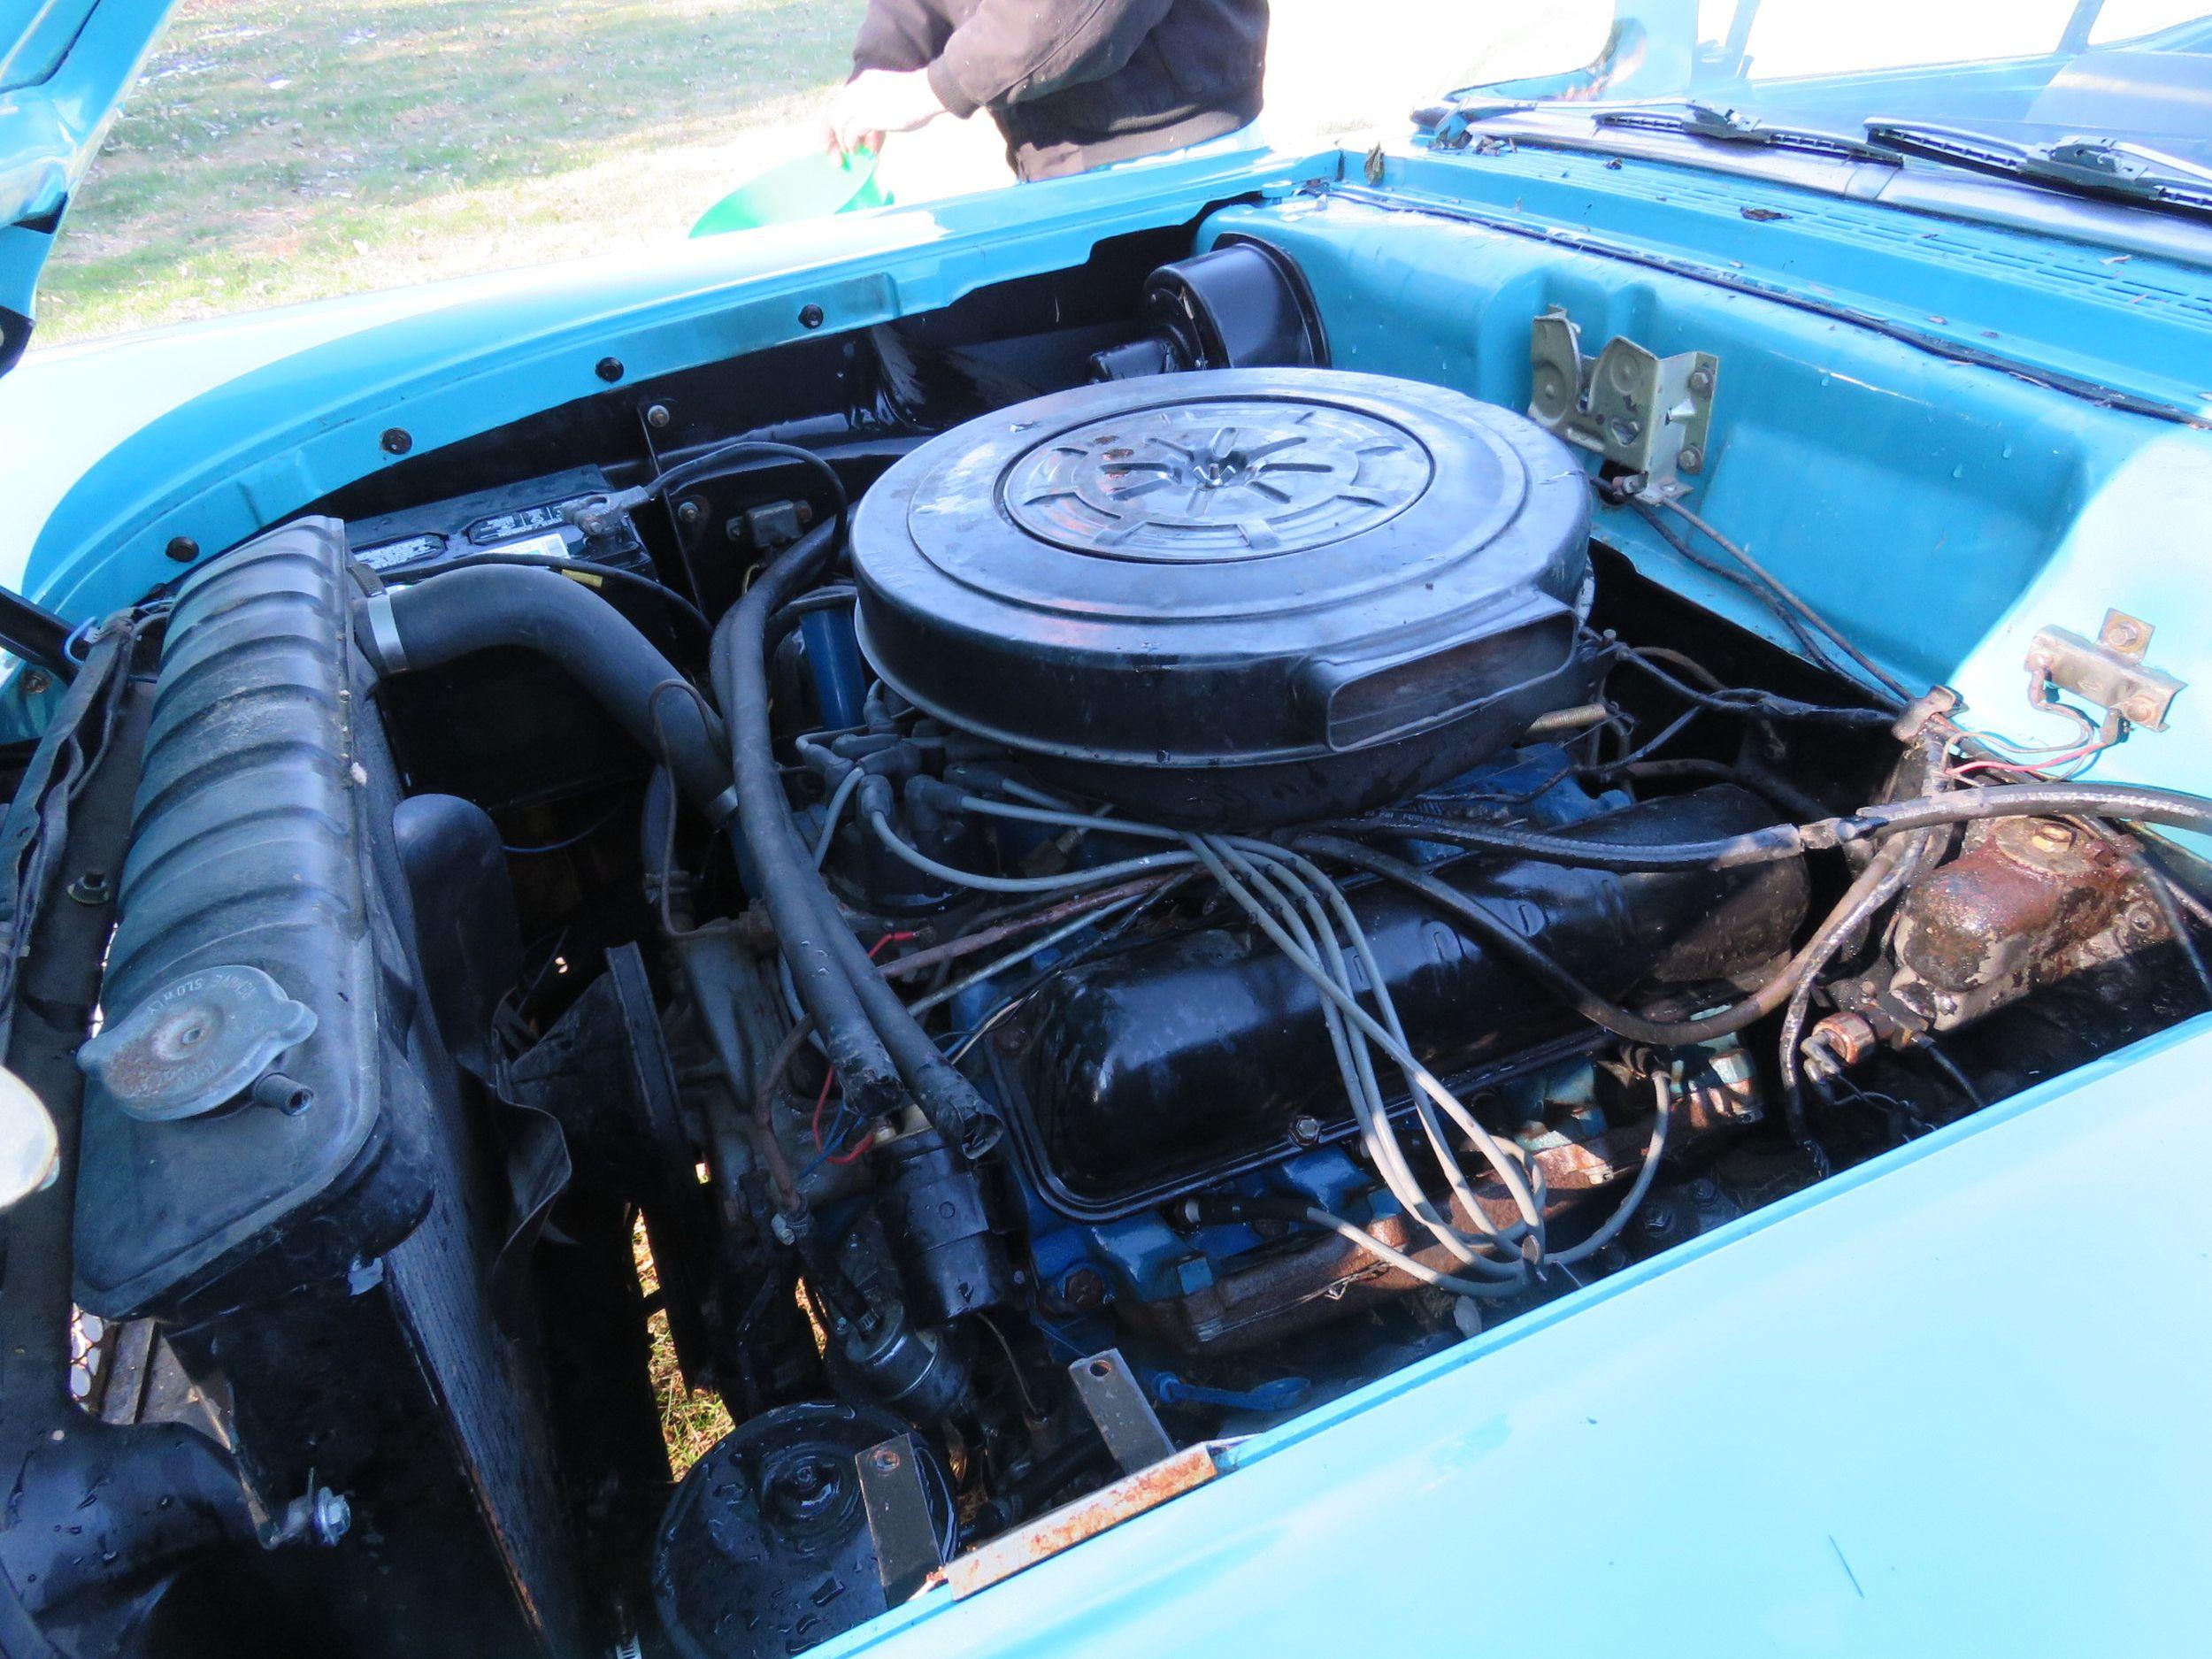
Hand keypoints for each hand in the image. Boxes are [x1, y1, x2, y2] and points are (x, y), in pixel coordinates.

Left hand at [823, 68, 948, 157]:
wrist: (926, 91)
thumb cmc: (918, 95)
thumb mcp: (891, 95)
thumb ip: (878, 106)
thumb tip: (876, 123)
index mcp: (863, 81)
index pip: (843, 100)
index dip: (842, 118)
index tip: (845, 132)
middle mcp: (856, 88)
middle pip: (835, 112)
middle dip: (835, 131)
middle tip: (840, 144)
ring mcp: (858, 102)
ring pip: (840, 124)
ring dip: (842, 139)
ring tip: (849, 150)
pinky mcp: (865, 117)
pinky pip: (850, 134)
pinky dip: (851, 144)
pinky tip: (856, 150)